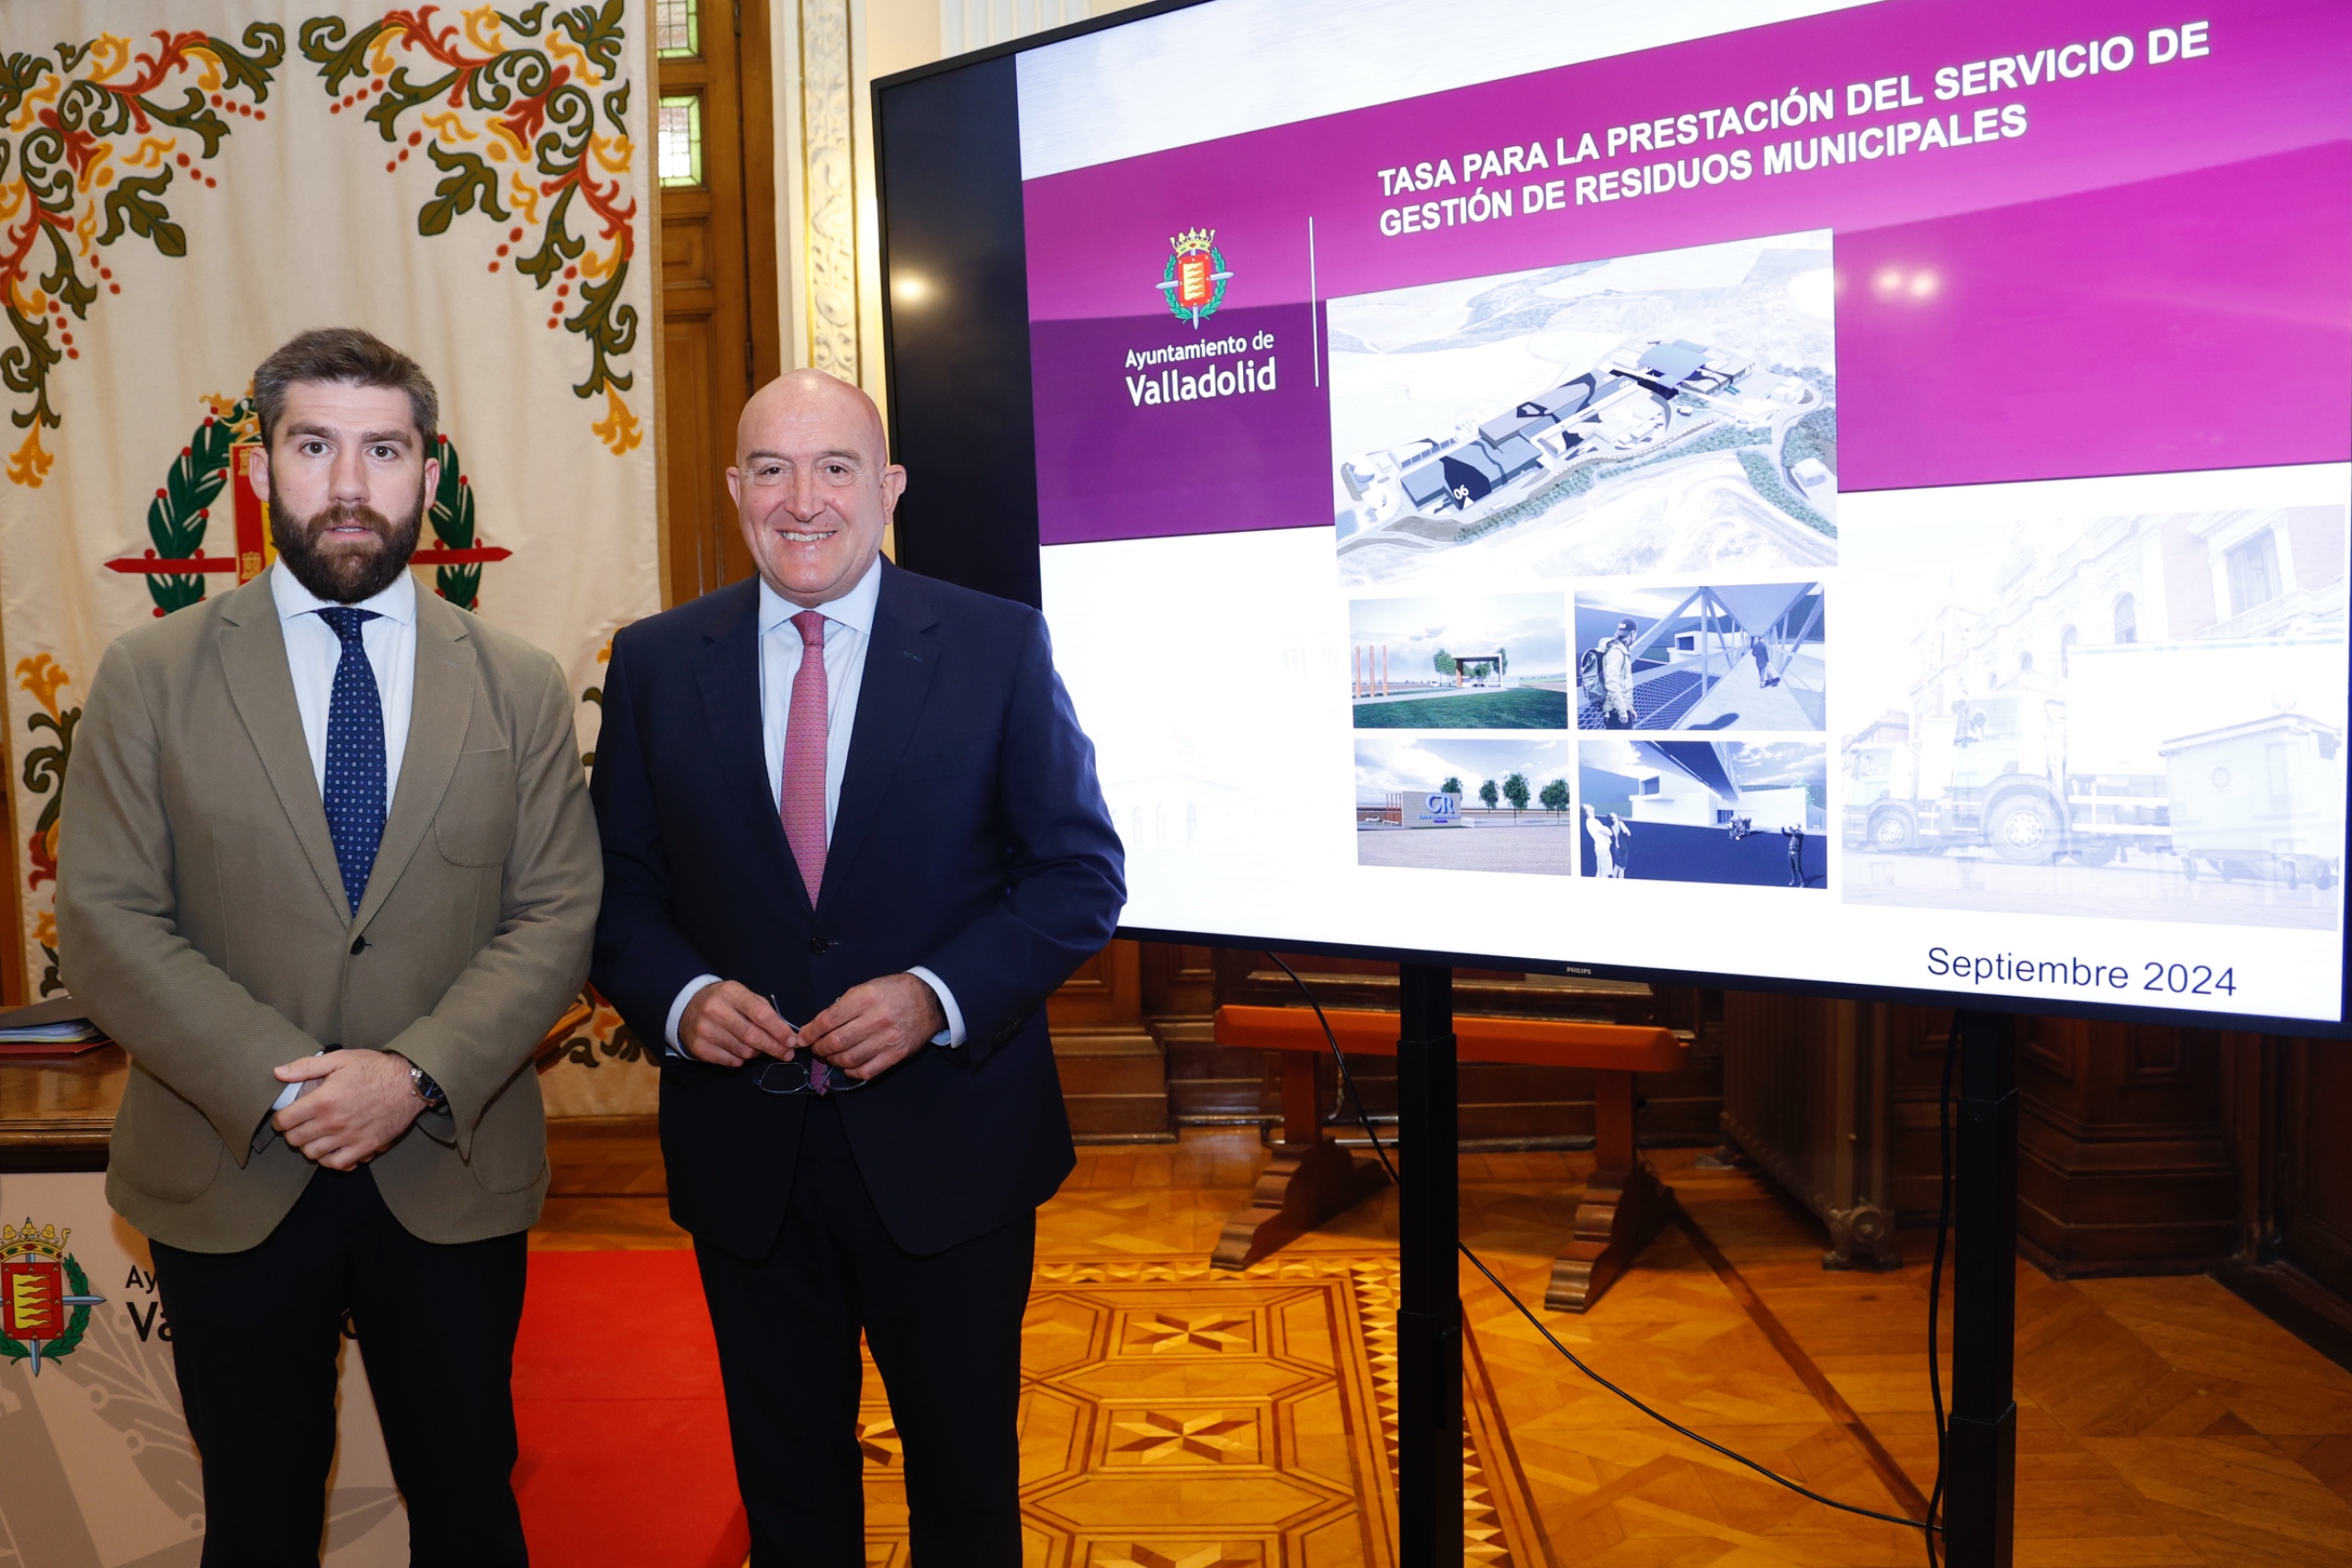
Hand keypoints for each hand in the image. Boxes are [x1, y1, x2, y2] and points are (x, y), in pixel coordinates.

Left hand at [270, 1050, 425, 1169]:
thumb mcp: (340, 1059)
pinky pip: (338, 1164)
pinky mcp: (365, 1147)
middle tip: (298, 1127)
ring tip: (314, 1137)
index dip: (280, 1119)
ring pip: (312, 1154)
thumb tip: (278, 1073)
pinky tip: (332, 1150)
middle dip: (292, 1133)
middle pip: (295, 1140)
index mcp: (323, 1100)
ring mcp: (349, 1137)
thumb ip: (306, 1067)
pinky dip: (330, 1160)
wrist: (410, 1083)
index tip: (284, 1117)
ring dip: (309, 1147)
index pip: (285, 1120)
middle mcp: (333, 1122)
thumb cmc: (375, 1068)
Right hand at [679, 981, 796, 1066]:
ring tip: (758, 1047)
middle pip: (753, 1036)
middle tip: (787, 1054)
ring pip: (744, 1051)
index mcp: (731, 993)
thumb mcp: (742, 995)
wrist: (688, 1007)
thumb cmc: (723, 1001)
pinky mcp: (699, 1047)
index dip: (779, 1030)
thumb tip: (786, 1035)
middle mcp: (716, 1010)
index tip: (792, 1040)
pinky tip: (739, 1050)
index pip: (761, 1014)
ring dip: (757, 1053)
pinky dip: (741, 1059)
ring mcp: (705, 1030)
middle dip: (774, 1047)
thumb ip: (764, 1011)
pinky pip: (731, 1061)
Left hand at [798, 974, 944, 1081]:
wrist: (928, 1000)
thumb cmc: (894, 992)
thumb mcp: (867, 988)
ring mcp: (887, 1039)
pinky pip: (866, 1071)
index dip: (810, 1032)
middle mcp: (875, 1019)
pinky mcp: (895, 1055)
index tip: (804, 1037)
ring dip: (833, 1060)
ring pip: (848, 1059)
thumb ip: (844, 1006)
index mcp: (865, 999)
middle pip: (836, 1042)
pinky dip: (850, 1071)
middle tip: (817, 1047)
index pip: (828, 1020)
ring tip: (830, 1056)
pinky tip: (847, 1065)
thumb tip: (819, 1026)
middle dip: (819, 1048)